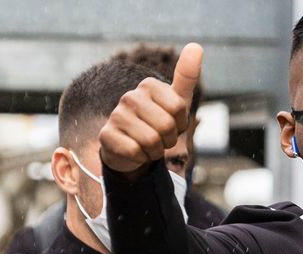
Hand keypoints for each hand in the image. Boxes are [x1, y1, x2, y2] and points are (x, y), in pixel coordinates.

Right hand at [99, 43, 202, 177]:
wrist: (133, 149)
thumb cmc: (158, 123)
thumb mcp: (177, 102)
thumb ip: (186, 77)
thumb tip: (196, 46)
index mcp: (148, 86)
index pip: (179, 108)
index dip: (181, 124)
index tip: (172, 123)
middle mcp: (129, 97)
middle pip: (166, 125)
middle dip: (169, 139)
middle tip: (160, 138)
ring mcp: (115, 115)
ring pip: (151, 141)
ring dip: (156, 150)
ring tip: (149, 145)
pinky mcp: (106, 136)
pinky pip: (135, 152)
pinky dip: (141, 158)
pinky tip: (135, 152)